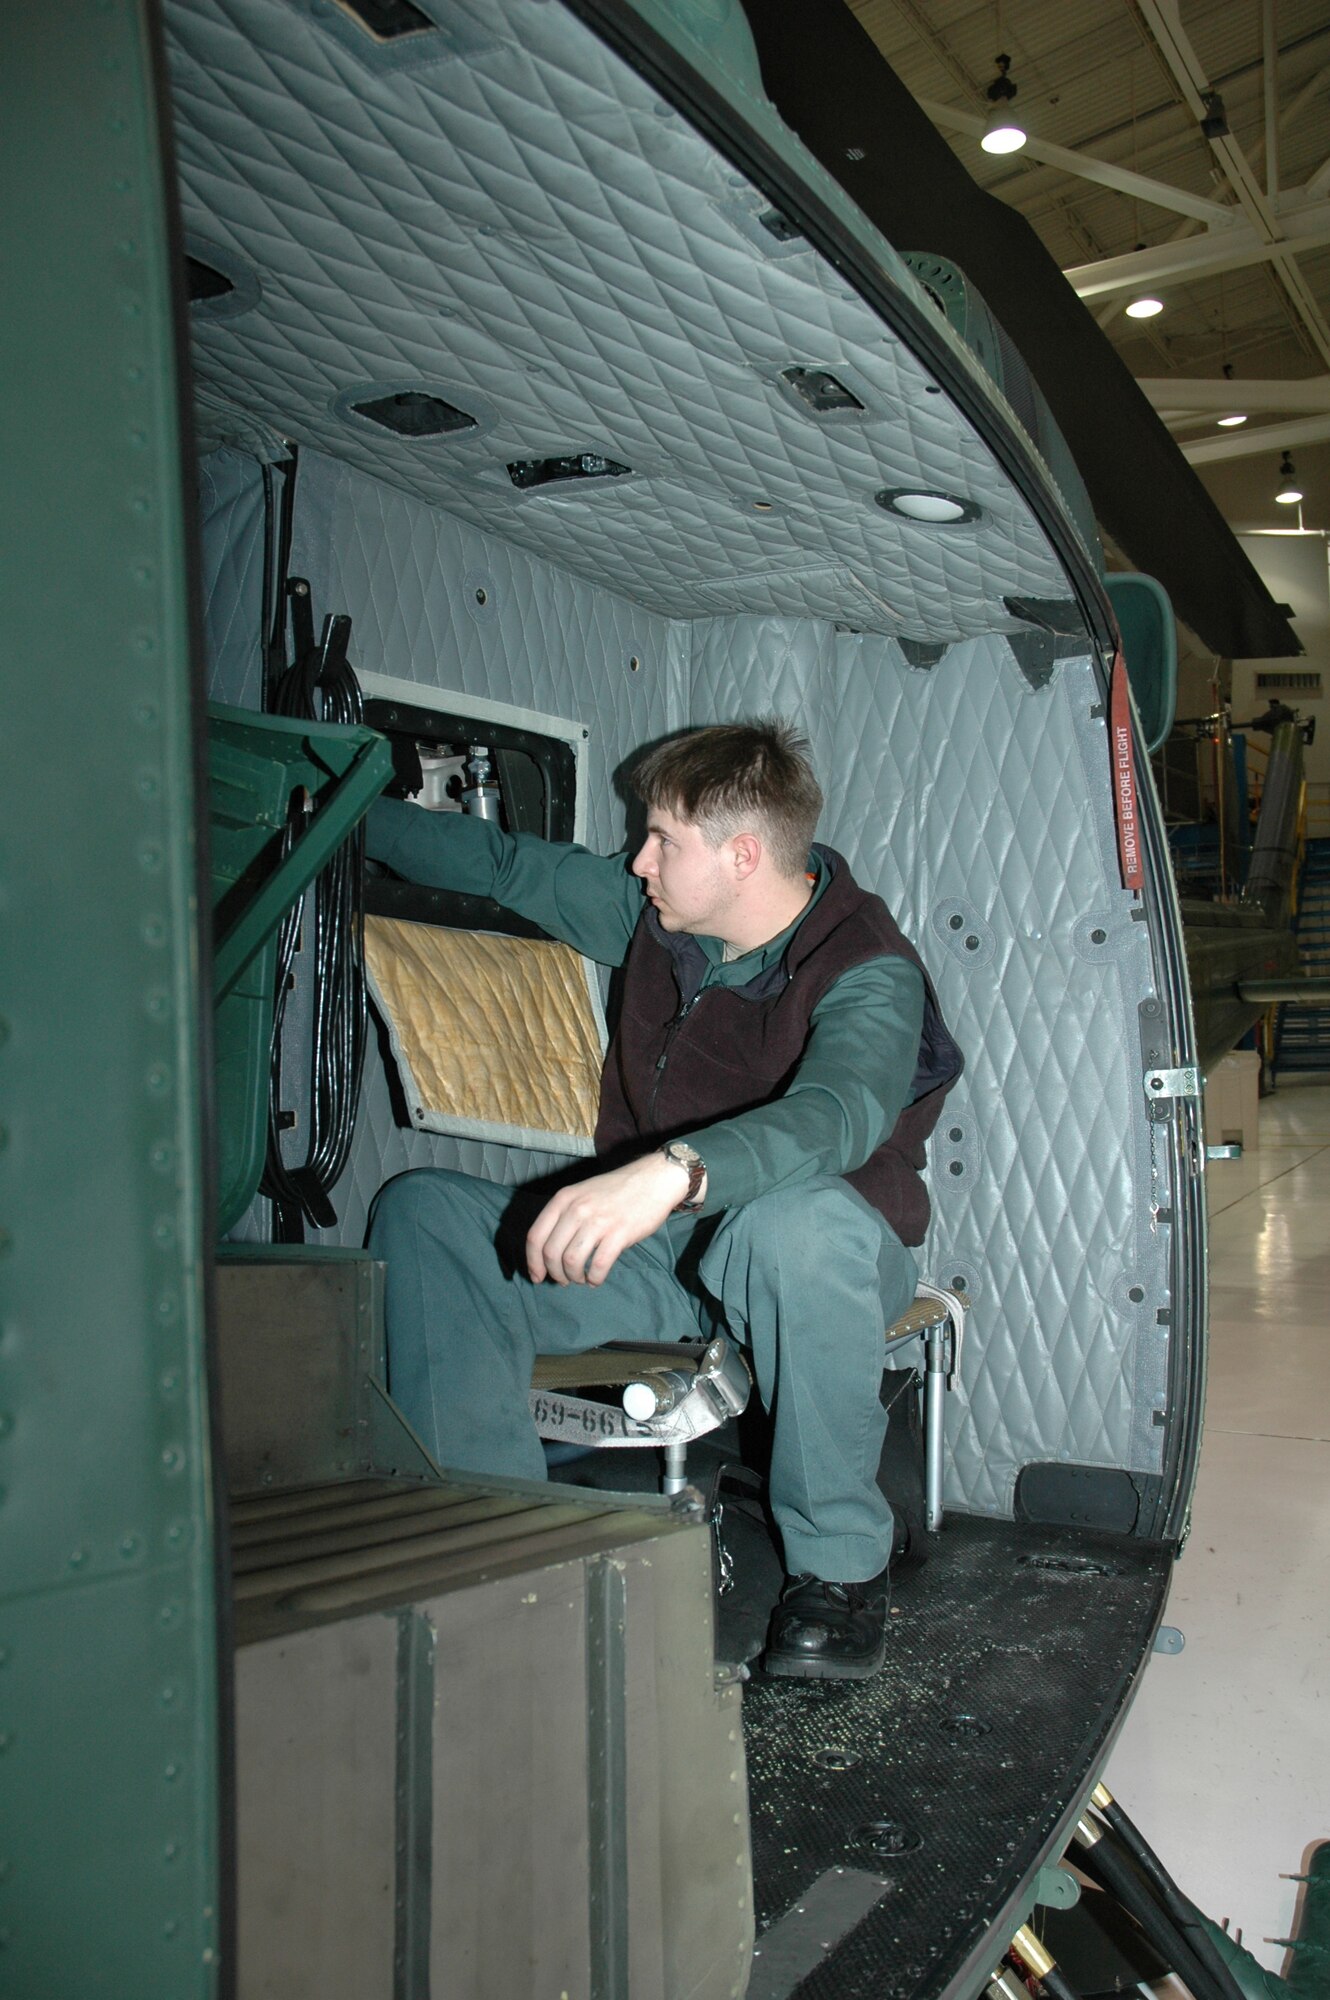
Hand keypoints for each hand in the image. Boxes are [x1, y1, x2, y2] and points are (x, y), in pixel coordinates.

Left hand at [525, 1152, 696, 1285]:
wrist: (653, 1179)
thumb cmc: (617, 1190)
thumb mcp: (583, 1193)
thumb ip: (566, 1216)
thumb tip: (552, 1252)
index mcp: (564, 1199)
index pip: (536, 1236)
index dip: (533, 1262)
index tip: (537, 1276)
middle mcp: (577, 1209)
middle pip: (551, 1253)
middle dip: (555, 1274)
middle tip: (564, 1281)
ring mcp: (598, 1221)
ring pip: (572, 1261)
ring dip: (574, 1277)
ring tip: (581, 1279)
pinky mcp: (619, 1233)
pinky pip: (599, 1265)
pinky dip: (595, 1278)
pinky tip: (596, 1279)